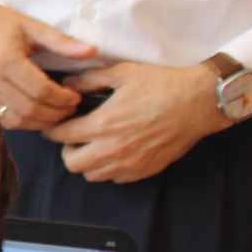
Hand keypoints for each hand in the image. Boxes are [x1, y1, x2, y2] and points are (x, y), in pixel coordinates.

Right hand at [0, 5, 97, 130]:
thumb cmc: (1, 24)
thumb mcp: (32, 26)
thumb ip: (61, 41)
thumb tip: (91, 51)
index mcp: (5, 59)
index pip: (40, 89)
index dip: (62, 98)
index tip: (75, 97)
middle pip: (28, 108)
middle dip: (55, 113)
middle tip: (71, 108)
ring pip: (15, 119)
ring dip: (40, 122)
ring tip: (58, 114)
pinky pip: (3, 119)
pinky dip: (24, 122)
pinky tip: (38, 115)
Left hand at [45, 61, 228, 182]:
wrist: (198, 101)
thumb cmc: (162, 84)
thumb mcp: (123, 73)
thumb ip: (90, 79)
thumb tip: (68, 84)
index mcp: (103, 124)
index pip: (62, 136)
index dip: (52, 130)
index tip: (54, 126)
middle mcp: (113, 149)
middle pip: (72, 164)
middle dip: (67, 150)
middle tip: (73, 138)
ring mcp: (131, 163)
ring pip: (93, 175)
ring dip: (88, 162)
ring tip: (94, 146)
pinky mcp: (146, 170)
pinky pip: (117, 179)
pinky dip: (110, 169)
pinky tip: (116, 152)